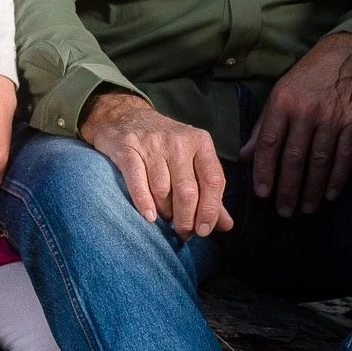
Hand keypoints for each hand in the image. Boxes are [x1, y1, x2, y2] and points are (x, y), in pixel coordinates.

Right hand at [80, 91, 231, 236]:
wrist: (125, 117)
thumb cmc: (165, 144)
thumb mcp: (192, 160)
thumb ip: (209, 193)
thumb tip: (226, 225)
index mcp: (200, 142)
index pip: (213, 180)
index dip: (210, 209)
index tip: (204, 230)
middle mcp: (178, 141)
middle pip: (187, 190)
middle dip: (186, 219)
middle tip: (183, 233)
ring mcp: (152, 144)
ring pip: (162, 190)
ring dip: (165, 212)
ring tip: (165, 220)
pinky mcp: (128, 149)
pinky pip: (138, 182)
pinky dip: (144, 202)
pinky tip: (149, 216)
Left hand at [239, 33, 351, 216]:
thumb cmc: (311, 73)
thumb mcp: (281, 90)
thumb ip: (264, 124)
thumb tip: (246, 155)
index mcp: (283, 102)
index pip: (269, 143)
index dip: (264, 171)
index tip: (261, 193)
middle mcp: (307, 111)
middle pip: (293, 158)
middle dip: (287, 188)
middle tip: (283, 211)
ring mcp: (333, 117)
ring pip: (319, 161)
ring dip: (311, 189)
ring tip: (305, 208)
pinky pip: (345, 156)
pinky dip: (337, 178)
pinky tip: (330, 194)